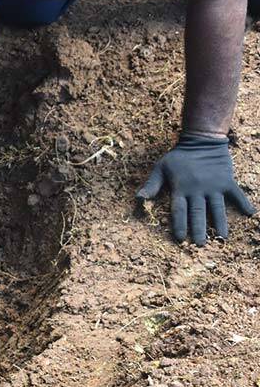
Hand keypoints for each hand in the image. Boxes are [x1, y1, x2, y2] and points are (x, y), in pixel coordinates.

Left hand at [136, 133, 254, 244]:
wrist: (201, 140)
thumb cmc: (178, 156)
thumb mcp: (161, 168)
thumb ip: (152, 185)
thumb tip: (138, 199)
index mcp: (180, 188)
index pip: (178, 210)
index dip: (179, 224)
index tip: (180, 238)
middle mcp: (197, 189)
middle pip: (198, 213)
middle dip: (198, 230)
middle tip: (199, 245)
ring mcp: (213, 186)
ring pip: (217, 208)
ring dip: (220, 223)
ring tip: (222, 238)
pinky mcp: (227, 181)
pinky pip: (237, 194)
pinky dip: (244, 203)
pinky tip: (251, 213)